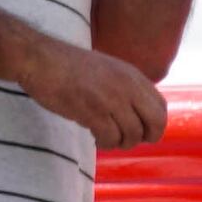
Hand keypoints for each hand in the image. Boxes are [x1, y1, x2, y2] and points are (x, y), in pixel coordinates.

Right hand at [12, 27, 169, 147]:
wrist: (40, 59)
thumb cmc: (69, 67)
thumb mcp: (108, 70)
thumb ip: (127, 88)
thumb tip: (140, 115)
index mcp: (132, 75)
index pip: (161, 107)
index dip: (155, 125)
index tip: (142, 132)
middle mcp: (127, 86)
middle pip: (155, 123)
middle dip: (145, 138)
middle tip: (127, 140)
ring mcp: (111, 99)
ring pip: (132, 135)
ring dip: (120, 142)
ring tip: (105, 136)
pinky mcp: (93, 111)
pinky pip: (110, 138)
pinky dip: (105, 143)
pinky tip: (94, 136)